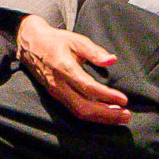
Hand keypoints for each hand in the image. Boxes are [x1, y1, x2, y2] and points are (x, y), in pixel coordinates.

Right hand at [15, 17, 130, 125]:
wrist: (31, 44)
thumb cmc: (57, 41)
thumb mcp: (77, 40)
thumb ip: (95, 52)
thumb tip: (112, 60)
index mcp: (64, 67)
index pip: (88, 88)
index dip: (107, 96)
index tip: (124, 99)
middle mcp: (58, 84)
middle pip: (83, 107)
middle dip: (107, 114)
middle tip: (126, 115)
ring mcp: (55, 92)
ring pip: (79, 112)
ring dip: (101, 118)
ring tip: (120, 117)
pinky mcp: (55, 96)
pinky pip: (74, 111)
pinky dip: (92, 115)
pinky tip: (105, 114)